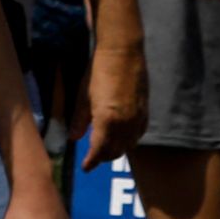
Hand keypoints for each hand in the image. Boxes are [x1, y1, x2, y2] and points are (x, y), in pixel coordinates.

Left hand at [82, 39, 147, 168]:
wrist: (122, 51)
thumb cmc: (98, 71)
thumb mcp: (83, 96)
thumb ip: (79, 120)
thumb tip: (73, 137)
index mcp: (107, 121)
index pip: (99, 151)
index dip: (91, 161)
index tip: (85, 167)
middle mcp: (125, 124)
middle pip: (115, 152)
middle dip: (103, 157)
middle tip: (93, 158)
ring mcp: (138, 118)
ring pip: (128, 145)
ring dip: (116, 151)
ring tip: (106, 150)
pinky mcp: (145, 111)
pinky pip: (138, 135)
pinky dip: (130, 141)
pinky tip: (123, 139)